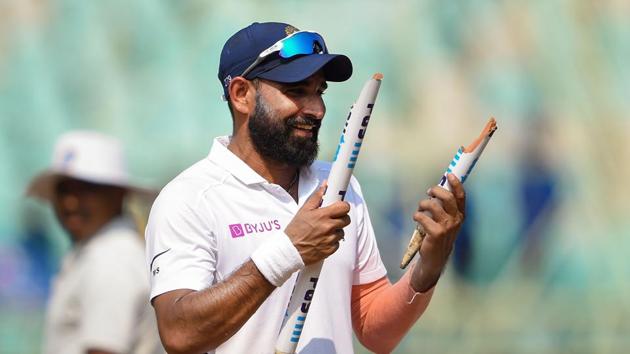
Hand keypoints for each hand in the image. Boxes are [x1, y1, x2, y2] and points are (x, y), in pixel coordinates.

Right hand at [284, 184, 350, 264]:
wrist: (290, 251)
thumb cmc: (295, 230)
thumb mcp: (303, 210)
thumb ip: (316, 197)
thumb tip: (325, 185)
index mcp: (323, 215)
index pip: (344, 207)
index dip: (343, 206)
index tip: (340, 207)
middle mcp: (328, 227)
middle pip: (346, 219)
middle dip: (340, 218)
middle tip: (332, 219)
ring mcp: (330, 239)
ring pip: (342, 232)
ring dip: (336, 231)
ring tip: (324, 231)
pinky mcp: (330, 250)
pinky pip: (338, 243)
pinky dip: (332, 242)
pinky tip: (322, 240)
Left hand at [410, 174, 465, 291]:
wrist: (435, 258)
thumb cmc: (439, 236)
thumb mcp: (447, 222)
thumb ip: (445, 208)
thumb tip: (437, 190)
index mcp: (460, 216)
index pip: (461, 197)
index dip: (456, 184)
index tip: (449, 175)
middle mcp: (456, 220)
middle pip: (447, 197)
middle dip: (436, 190)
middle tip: (429, 192)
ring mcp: (447, 227)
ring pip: (433, 205)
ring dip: (423, 204)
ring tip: (420, 209)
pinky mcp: (436, 233)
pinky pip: (422, 217)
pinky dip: (417, 216)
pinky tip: (417, 220)